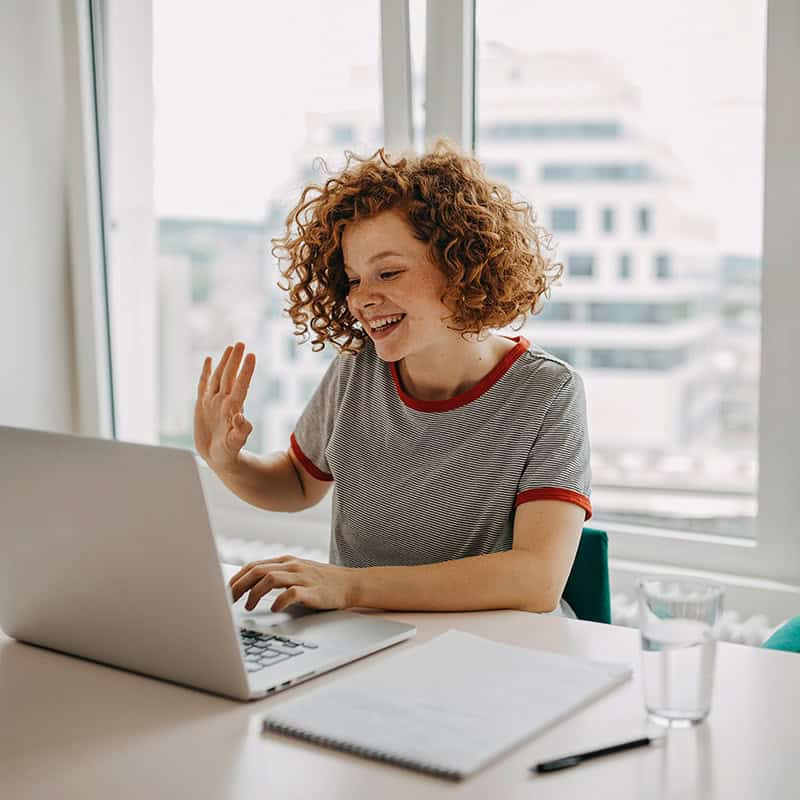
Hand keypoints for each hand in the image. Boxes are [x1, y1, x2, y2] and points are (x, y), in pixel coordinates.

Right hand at [194, 342, 255, 471]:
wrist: (218, 458)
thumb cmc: (229, 454)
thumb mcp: (234, 446)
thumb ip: (240, 433)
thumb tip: (242, 417)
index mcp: (232, 409)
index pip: (240, 386)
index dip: (246, 371)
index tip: (252, 355)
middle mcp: (224, 402)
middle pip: (230, 377)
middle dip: (235, 360)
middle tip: (242, 343)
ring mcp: (213, 402)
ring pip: (218, 377)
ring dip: (225, 362)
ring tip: (232, 347)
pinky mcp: (202, 405)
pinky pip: (203, 385)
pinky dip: (205, 372)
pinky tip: (209, 360)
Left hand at [229, 556, 356, 612]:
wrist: (350, 584)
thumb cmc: (321, 582)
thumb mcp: (296, 572)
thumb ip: (276, 575)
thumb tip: (248, 586)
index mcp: (285, 561)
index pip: (253, 565)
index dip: (236, 579)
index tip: (224, 592)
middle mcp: (292, 566)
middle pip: (257, 571)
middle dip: (238, 586)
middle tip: (227, 601)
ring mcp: (302, 577)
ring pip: (270, 579)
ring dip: (254, 594)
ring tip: (247, 608)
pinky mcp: (312, 591)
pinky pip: (291, 594)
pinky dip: (278, 602)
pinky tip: (273, 610)